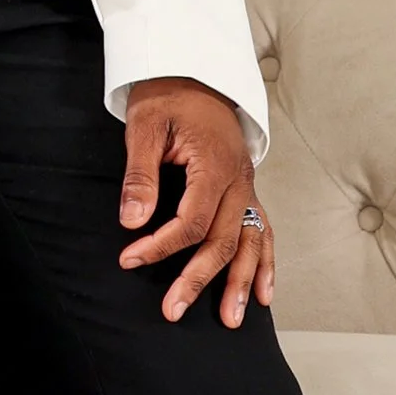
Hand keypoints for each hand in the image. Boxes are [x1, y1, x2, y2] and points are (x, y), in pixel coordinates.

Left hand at [118, 77, 272, 325]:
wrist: (194, 74)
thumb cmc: (167, 97)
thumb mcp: (144, 127)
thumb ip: (141, 176)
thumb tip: (133, 221)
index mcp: (215, 164)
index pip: (192, 220)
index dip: (161, 245)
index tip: (129, 259)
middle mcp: (239, 180)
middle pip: (224, 239)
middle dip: (199, 279)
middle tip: (172, 310)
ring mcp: (248, 186)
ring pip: (250, 242)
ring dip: (241, 282)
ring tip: (230, 321)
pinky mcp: (247, 190)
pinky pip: (263, 231)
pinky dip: (265, 263)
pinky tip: (263, 293)